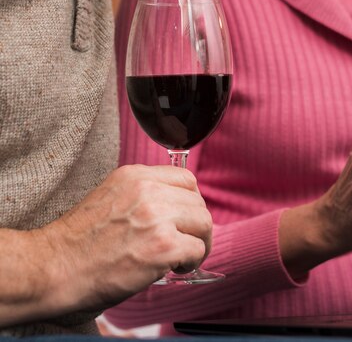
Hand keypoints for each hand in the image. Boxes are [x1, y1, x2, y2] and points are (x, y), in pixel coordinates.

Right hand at [38, 164, 211, 311]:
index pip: (186, 179)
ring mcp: (156, 217)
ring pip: (204, 223)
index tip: (184, 220)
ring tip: (180, 258)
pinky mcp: (163, 246)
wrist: (53, 268)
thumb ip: (144, 195)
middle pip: (198, 203)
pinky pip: (197, 250)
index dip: (190, 202)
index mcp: (135, 175)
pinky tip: (173, 269)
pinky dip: (191, 262)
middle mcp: (148, 190)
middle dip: (196, 226)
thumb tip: (178, 207)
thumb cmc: (79, 242)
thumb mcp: (112, 198)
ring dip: (198, 243)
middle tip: (185, 243)